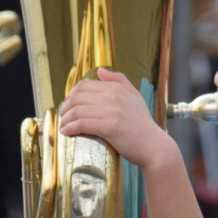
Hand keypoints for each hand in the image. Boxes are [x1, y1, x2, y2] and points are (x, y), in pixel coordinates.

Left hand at [58, 68, 172, 169]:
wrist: (154, 147)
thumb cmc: (143, 125)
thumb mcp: (135, 97)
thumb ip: (120, 81)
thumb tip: (100, 70)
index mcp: (117, 89)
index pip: (84, 86)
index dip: (71, 95)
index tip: (68, 106)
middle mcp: (114, 97)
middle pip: (77, 97)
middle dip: (65, 107)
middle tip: (63, 117)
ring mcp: (112, 112)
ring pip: (77, 111)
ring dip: (65, 119)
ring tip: (63, 126)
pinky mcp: (110, 127)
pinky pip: (82, 124)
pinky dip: (70, 128)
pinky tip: (66, 133)